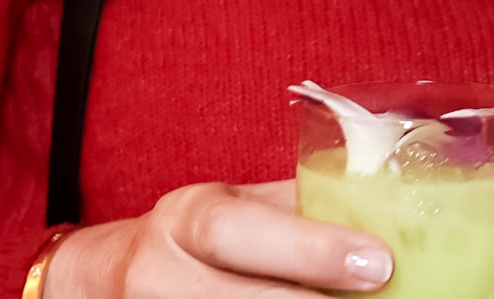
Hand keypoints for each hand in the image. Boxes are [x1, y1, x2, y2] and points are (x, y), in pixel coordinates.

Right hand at [42, 180, 392, 296]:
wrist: (102, 281)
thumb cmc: (196, 239)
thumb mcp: (234, 207)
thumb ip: (297, 208)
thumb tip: (391, 204)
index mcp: (185, 219)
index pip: (240, 229)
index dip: (309, 248)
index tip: (378, 262)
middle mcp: (157, 273)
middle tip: (378, 296)